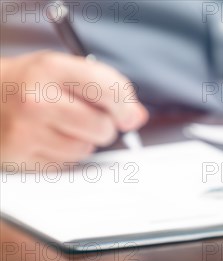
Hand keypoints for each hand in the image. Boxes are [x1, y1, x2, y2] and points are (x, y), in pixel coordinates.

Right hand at [0, 51, 148, 166]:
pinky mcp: (21, 157)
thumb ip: (104, 86)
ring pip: (86, 150)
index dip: (126, 106)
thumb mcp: (61, 69)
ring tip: (62, 126)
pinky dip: (64, 155)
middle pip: (102, 127)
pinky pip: (66, 164)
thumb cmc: (26, 82)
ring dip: (83, 142)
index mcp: (51, 69)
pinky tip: (48, 139)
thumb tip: (136, 116)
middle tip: (87, 118)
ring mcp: (27, 132)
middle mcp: (37, 101)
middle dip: (104, 126)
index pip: (109, 90)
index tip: (128, 114)